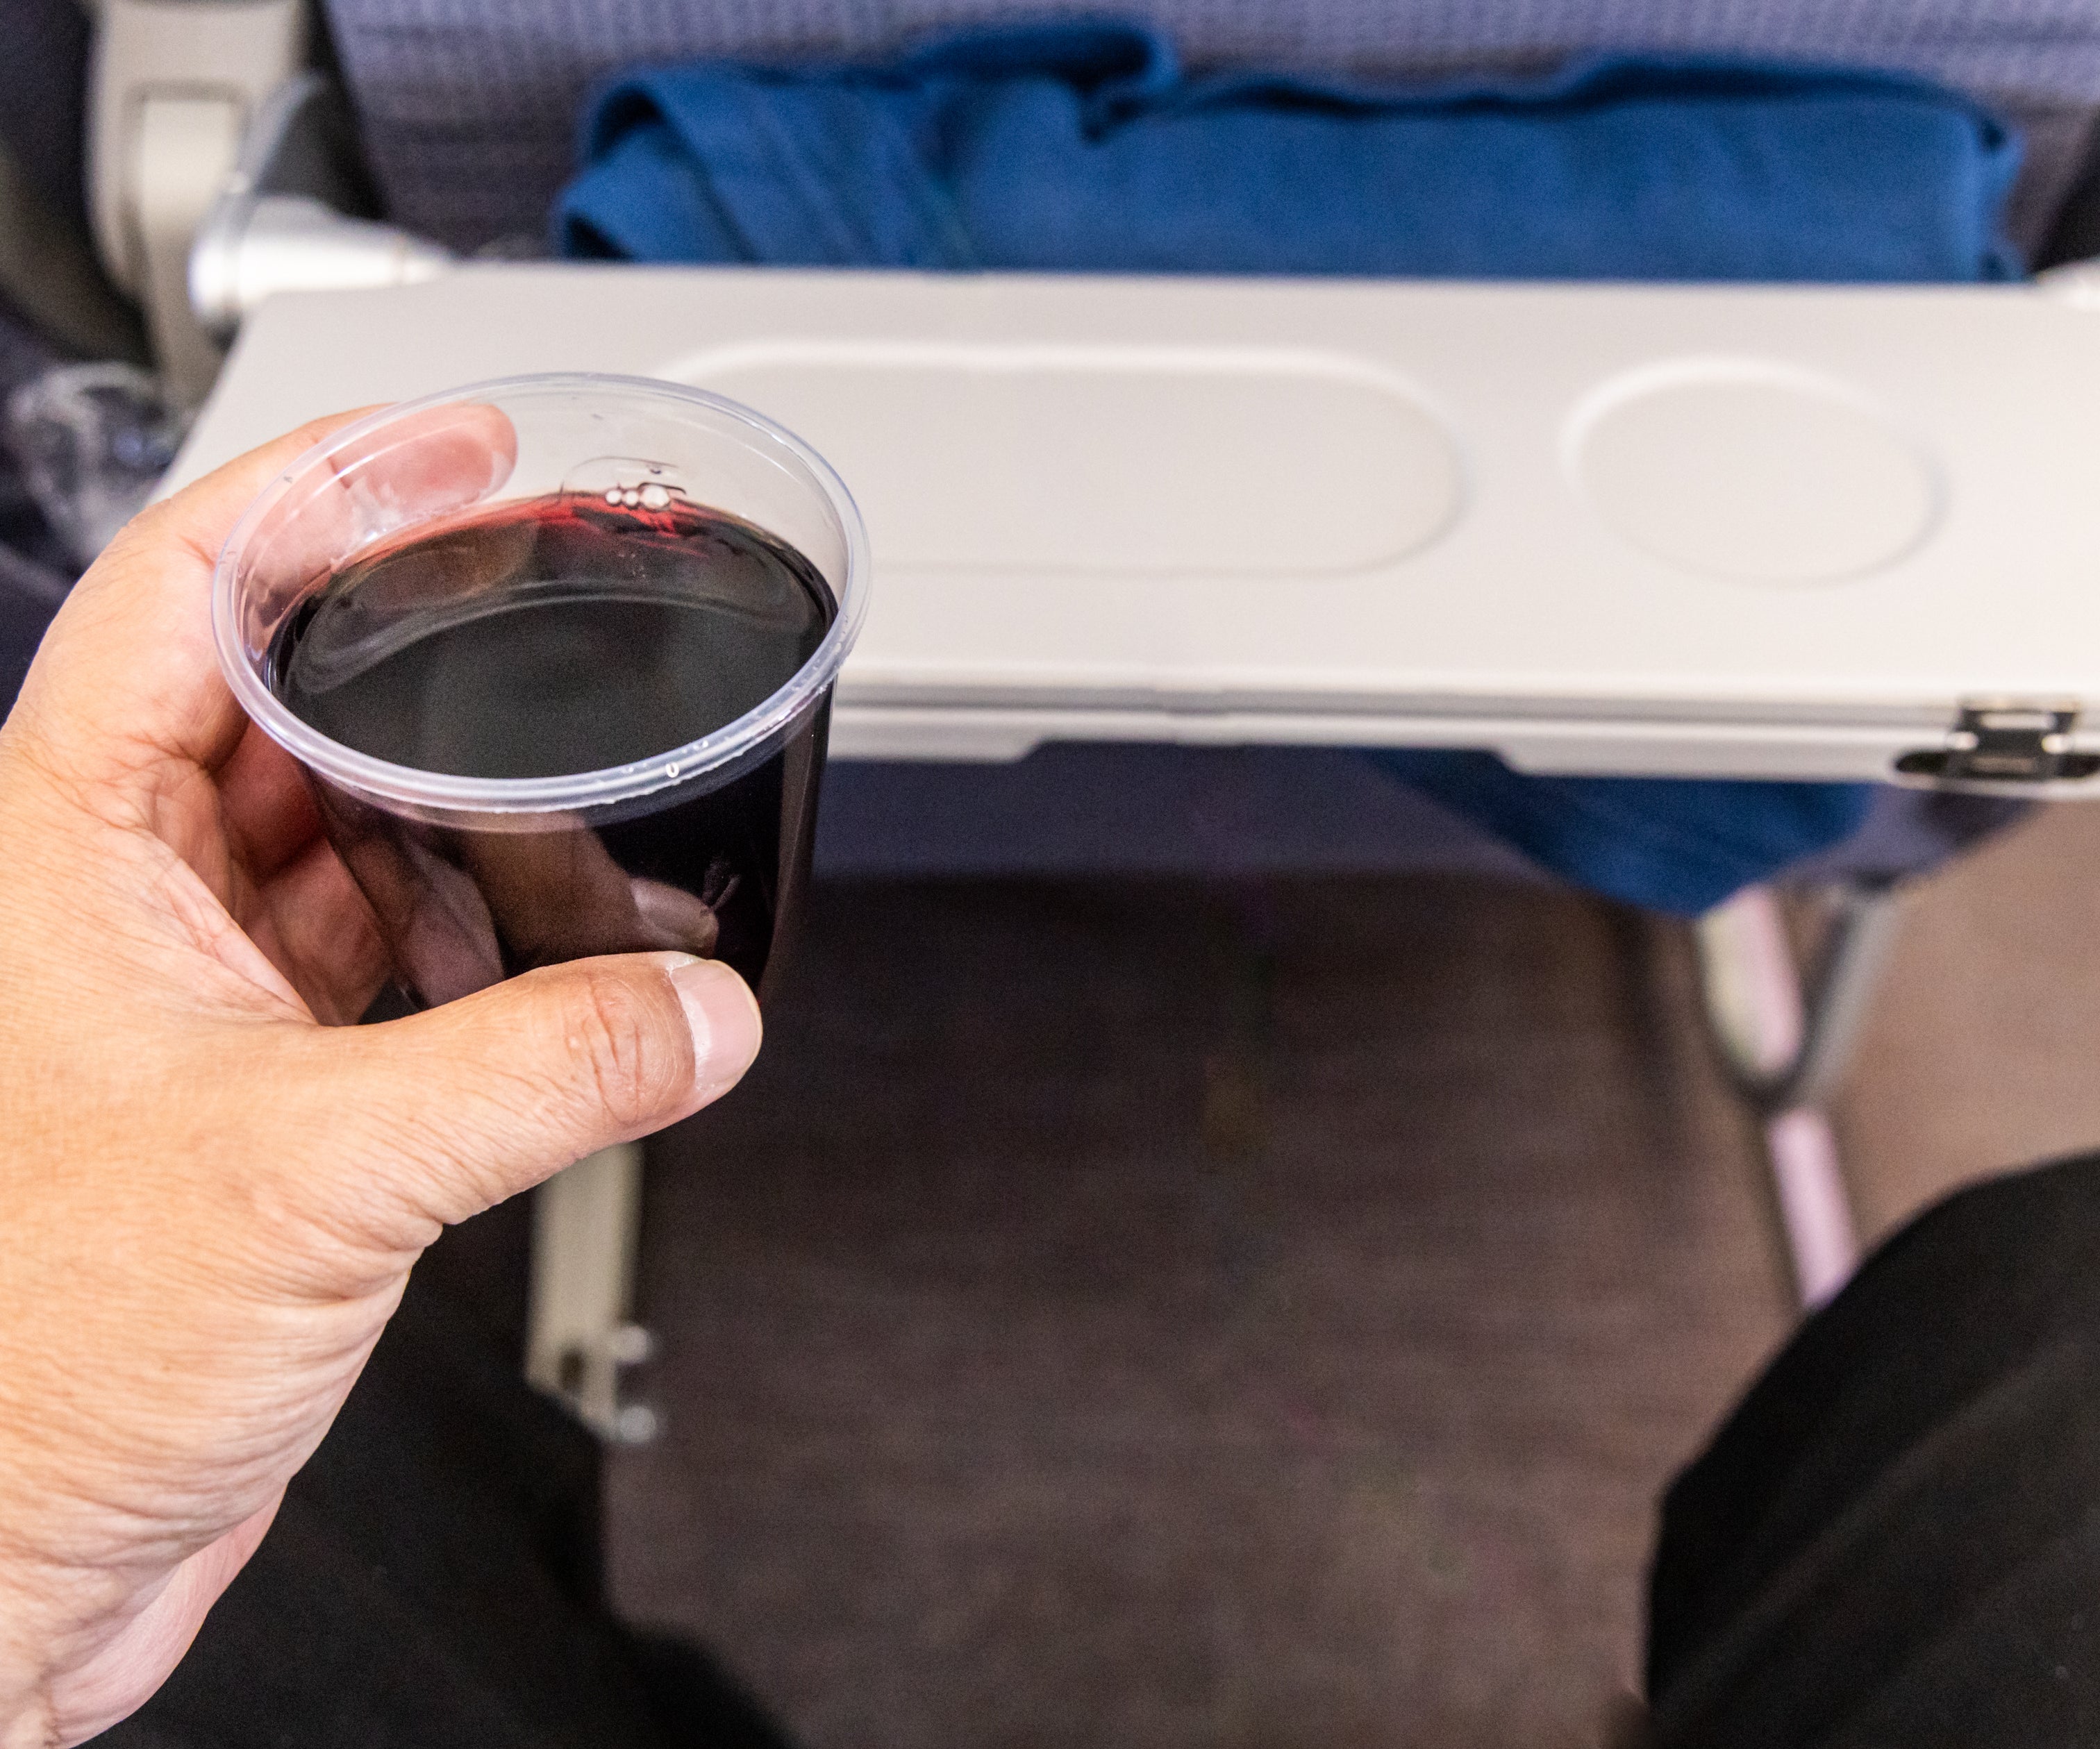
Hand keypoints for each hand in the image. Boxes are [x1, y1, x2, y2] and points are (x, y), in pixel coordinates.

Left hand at [0, 415, 763, 1746]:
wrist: (19, 1549)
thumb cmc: (35, 1368)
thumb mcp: (317, 1175)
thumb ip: (538, 1072)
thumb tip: (700, 1013)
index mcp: (61, 847)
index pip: (188, 590)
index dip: (325, 491)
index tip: (451, 447)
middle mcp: (123, 897)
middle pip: (282, 693)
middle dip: (417, 639)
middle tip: (544, 588)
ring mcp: (195, 988)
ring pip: (345, 828)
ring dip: (459, 805)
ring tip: (570, 776)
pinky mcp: (265, 1081)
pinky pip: (388, 952)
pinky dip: (477, 937)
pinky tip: (553, 945)